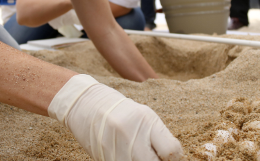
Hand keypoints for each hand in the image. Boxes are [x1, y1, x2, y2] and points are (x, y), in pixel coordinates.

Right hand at [48, 75, 183, 160]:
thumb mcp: (142, 116)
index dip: (173, 158)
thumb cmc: (119, 110)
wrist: (86, 104)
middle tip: (152, 157)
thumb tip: (173, 158)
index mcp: (146, 120)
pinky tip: (125, 154)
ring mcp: (117, 148)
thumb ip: (158, 136)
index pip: (171, 151)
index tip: (168, 157)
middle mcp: (132, 134)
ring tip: (136, 153)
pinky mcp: (105, 158)